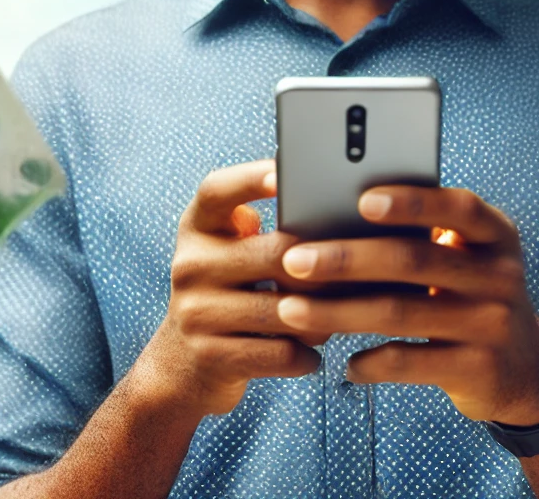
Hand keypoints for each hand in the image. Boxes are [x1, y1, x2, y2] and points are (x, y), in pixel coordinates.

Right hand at [142, 158, 334, 417]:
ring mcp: (196, 311)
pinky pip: (277, 353)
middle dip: (322, 267)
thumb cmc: (227, 294)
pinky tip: (313, 354)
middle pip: (274, 253)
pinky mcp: (210, 356)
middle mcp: (191, 264)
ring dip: (321, 316)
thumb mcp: (228, 252)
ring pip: (283, 309)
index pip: (217, 191)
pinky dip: (304, 355)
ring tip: (341, 316)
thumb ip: (264, 229)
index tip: (283, 171)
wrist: (180, 366)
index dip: (250, 178)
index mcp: (198, 228)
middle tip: (358, 271)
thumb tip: (333, 209)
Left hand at [274, 184, 538, 425]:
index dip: (411, 202)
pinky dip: (372, 362)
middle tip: (294, 259)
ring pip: (400, 312)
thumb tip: (337, 217)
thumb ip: (424, 235)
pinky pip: (411, 362)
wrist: (525, 368)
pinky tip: (345, 363)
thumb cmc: (471, 295)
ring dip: (339, 310)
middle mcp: (499, 275)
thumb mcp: (466, 257)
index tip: (361, 200)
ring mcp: (491, 323)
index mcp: (496, 234)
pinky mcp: (478, 369)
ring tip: (293, 309)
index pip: (456, 207)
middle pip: (413, 259)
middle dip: (346, 258)